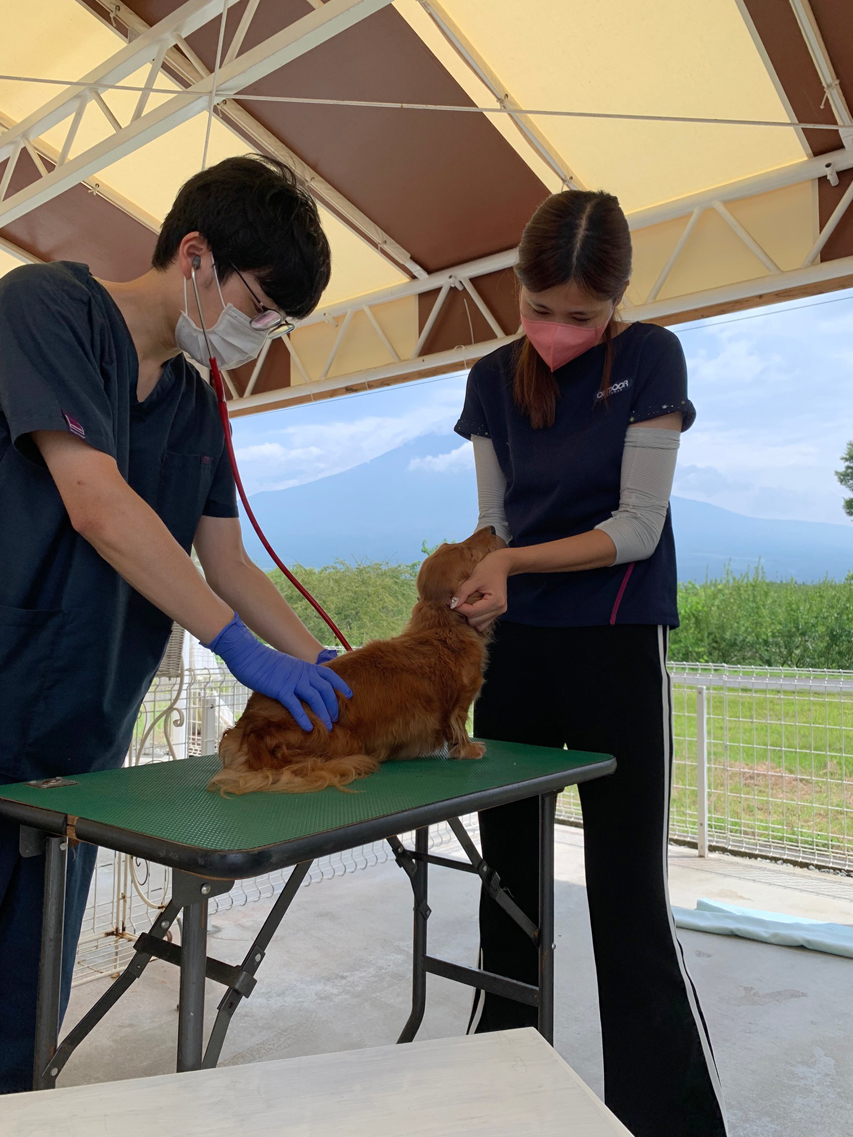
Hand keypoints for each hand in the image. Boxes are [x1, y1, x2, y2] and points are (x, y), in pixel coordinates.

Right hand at [203, 615, 351, 730]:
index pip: (329, 675)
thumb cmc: (263, 661)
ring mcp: (292, 680)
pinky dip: (304, 717)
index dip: (341, 685)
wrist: (248, 654)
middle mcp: (303, 673)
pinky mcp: (280, 688)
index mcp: (305, 667)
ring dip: (323, 713)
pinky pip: (295, 705)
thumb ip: (296, 674)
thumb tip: (299, 684)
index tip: (350, 695)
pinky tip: (308, 728)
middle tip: (336, 720)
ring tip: (328, 727)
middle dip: (333, 705)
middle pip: (326, 689)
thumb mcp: (286, 665)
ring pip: (315, 697)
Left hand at [451, 550, 510, 630]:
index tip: (450, 601)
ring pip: (479, 625)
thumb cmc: (488, 568)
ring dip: (470, 617)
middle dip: (464, 613)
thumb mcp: (474, 578)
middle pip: (475, 621)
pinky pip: (483, 622)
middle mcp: (500, 609)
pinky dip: (475, 617)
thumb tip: (452, 604)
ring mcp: (500, 612)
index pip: (472, 612)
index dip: (459, 608)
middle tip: (457, 602)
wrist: (501, 564)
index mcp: (496, 601)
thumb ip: (463, 592)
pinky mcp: (497, 612)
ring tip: (465, 605)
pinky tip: (471, 607)